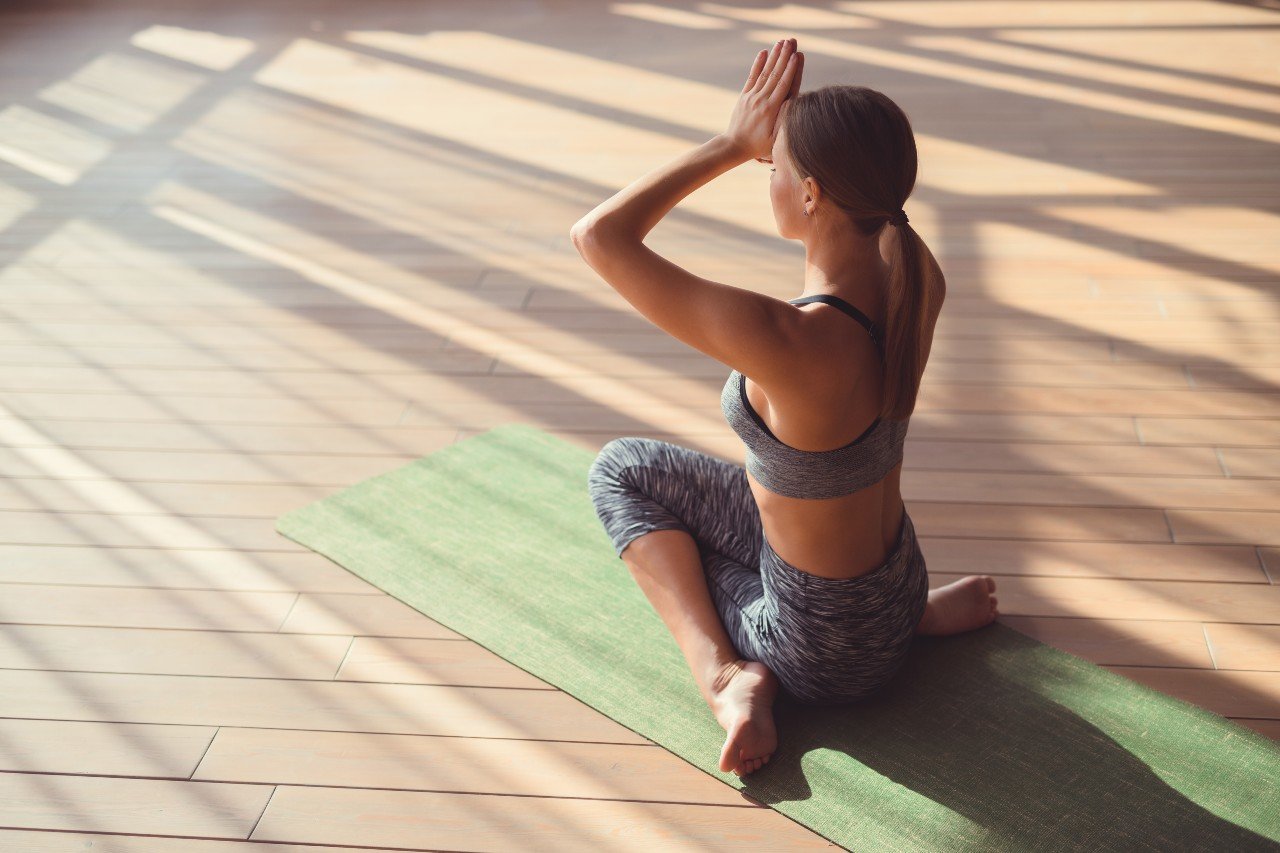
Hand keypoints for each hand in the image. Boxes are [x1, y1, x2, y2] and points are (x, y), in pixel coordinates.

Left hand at [724, 37, 803, 163]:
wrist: (734, 146)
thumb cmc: (759, 147)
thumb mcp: (775, 140)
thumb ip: (784, 122)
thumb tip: (793, 104)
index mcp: (771, 110)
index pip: (784, 85)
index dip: (791, 69)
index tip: (797, 55)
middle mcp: (761, 100)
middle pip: (776, 74)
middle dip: (785, 56)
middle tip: (792, 41)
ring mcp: (752, 97)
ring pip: (765, 73)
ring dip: (774, 56)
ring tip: (782, 42)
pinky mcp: (744, 96)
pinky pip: (752, 77)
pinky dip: (758, 64)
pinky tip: (764, 52)